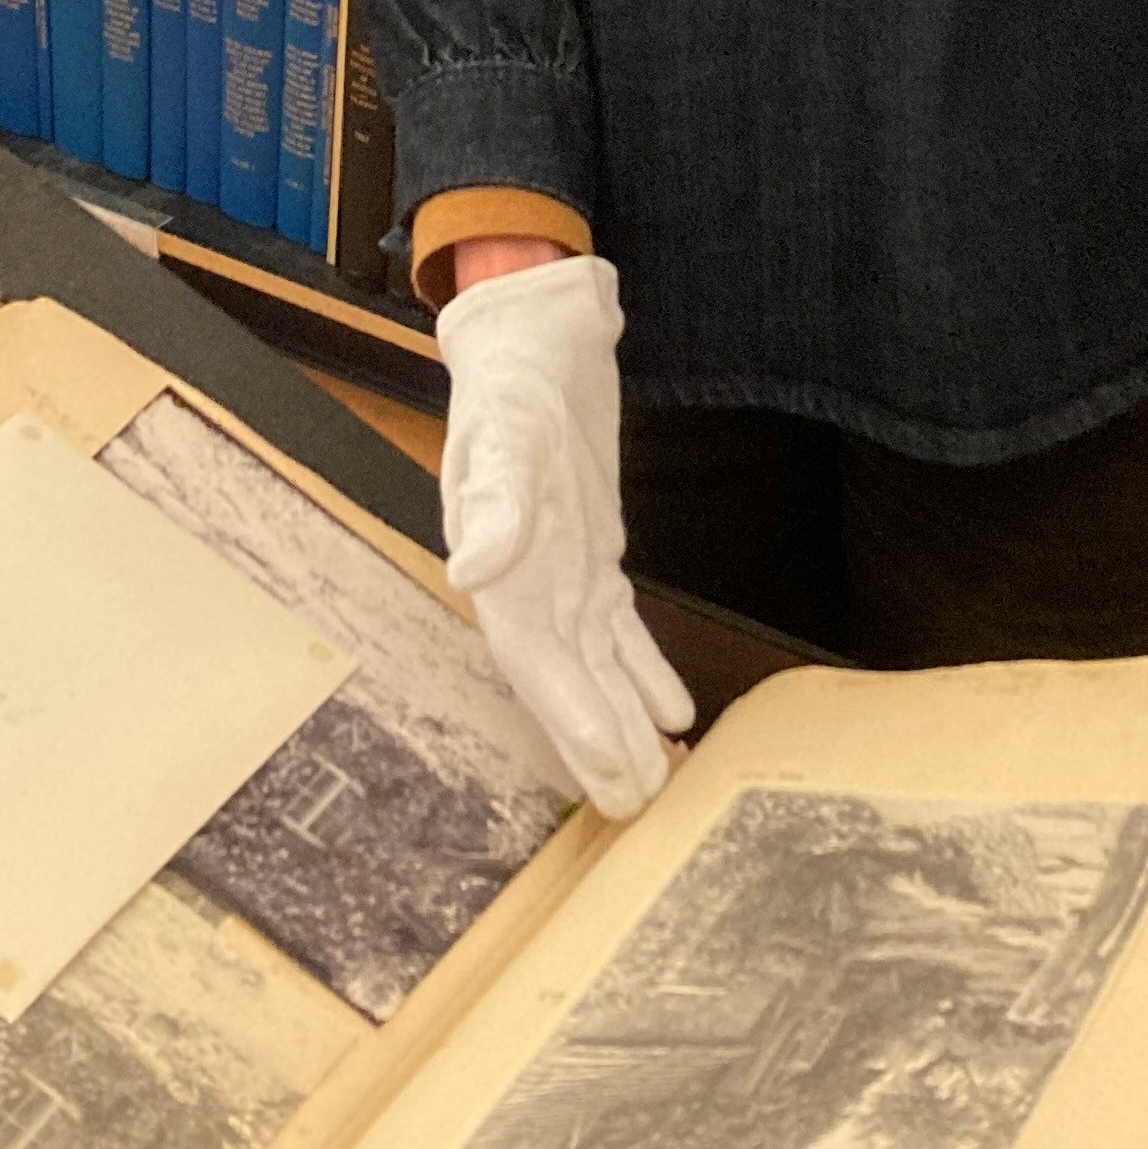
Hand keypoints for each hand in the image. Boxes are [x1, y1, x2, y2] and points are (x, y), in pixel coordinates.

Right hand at [431, 250, 693, 819]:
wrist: (529, 341)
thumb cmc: (509, 387)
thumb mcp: (502, 433)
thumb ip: (493, 502)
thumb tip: (473, 568)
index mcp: (506, 568)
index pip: (536, 662)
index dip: (569, 718)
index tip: (605, 769)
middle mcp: (531, 585)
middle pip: (568, 682)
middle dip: (600, 744)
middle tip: (639, 807)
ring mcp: (563, 574)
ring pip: (597, 667)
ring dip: (623, 722)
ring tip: (657, 781)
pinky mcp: (594, 554)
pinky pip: (620, 630)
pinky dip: (644, 672)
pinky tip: (674, 712)